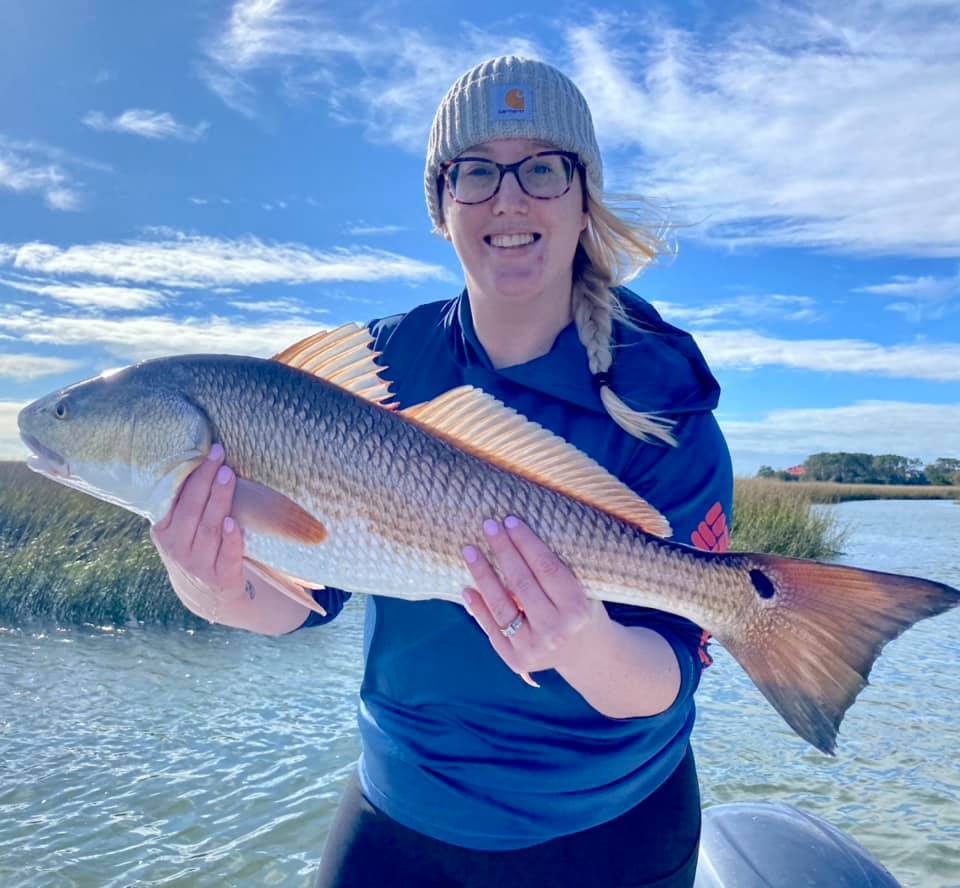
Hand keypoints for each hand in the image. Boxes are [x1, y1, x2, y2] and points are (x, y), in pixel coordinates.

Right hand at [150, 442, 245, 620]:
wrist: (208, 595)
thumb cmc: (196, 547)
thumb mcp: (179, 529)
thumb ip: (184, 504)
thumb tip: (200, 456)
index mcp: (164, 531)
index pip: (175, 499)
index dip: (189, 476)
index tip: (204, 451)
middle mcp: (177, 548)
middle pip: (192, 510)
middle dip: (205, 481)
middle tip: (219, 457)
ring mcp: (198, 565)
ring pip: (209, 528)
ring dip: (219, 501)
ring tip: (228, 476)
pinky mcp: (222, 577)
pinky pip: (226, 555)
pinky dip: (230, 539)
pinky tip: (233, 523)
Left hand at [461, 516, 609, 683]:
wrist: (586, 655)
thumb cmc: (581, 609)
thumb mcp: (583, 589)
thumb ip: (555, 570)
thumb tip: (516, 534)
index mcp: (578, 609)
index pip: (546, 568)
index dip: (526, 542)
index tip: (510, 521)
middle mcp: (556, 631)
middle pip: (521, 583)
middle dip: (503, 550)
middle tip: (488, 525)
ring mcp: (534, 648)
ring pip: (501, 606)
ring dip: (482, 575)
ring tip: (470, 550)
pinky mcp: (516, 660)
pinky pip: (491, 629)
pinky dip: (477, 607)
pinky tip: (466, 587)